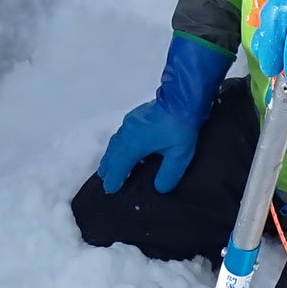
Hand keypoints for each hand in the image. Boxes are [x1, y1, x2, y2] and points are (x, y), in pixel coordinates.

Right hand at [97, 34, 230, 194]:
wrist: (182, 97)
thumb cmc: (180, 126)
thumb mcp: (179, 154)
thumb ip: (169, 174)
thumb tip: (159, 188)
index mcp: (134, 143)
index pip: (120, 165)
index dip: (114, 178)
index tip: (109, 189)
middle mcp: (127, 132)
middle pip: (113, 153)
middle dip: (108, 167)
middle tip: (104, 178)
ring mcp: (130, 122)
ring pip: (115, 142)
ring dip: (111, 155)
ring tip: (108, 165)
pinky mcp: (136, 116)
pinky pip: (120, 135)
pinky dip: (117, 146)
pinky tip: (122, 147)